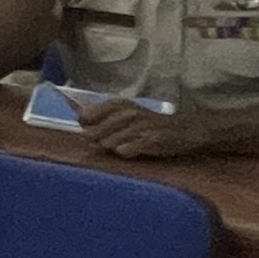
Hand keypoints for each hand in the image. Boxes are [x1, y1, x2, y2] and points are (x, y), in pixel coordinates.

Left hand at [88, 105, 209, 161]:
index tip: (94, 130)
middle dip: (97, 142)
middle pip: (93, 133)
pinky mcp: (151, 139)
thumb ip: (100, 112)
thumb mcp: (125, 112)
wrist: (185, 129)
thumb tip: (73, 107)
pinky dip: (125, 153)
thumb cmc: (149, 124)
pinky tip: (134, 151)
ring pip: (107, 143)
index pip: (85, 116)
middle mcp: (127, 112)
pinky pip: (124, 151)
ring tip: (126, 146)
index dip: (86, 127)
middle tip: (111, 142)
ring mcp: (139, 126)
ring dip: (112, 149)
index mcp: (118, 104)